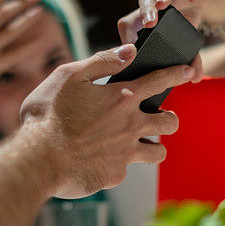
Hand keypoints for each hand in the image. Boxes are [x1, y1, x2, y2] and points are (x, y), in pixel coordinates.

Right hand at [20, 44, 192, 198]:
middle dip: (168, 118)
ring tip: (139, 144)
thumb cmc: (48, 114)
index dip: (177, 73)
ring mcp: (126, 152)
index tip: (187, 72)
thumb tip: (129, 51)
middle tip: (155, 118)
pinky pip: (126, 169)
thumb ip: (102, 61)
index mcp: (121, 97)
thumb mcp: (69, 76)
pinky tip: (99, 160)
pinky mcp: (115, 174)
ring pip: (158, 151)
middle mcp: (131, 125)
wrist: (37, 159)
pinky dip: (117, 163)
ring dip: (153, 146)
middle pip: (170, 122)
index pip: (160, 80)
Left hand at [117, 0, 224, 81]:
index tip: (131, 50)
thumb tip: (195, 79)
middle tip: (148, 25)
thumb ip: (189, 59)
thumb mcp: (185, 41)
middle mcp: (160, 1)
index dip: (129, 34)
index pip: (131, 22)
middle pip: (144, 1)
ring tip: (162, 5)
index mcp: (149, 16)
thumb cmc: (186, 18)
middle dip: (145, 12)